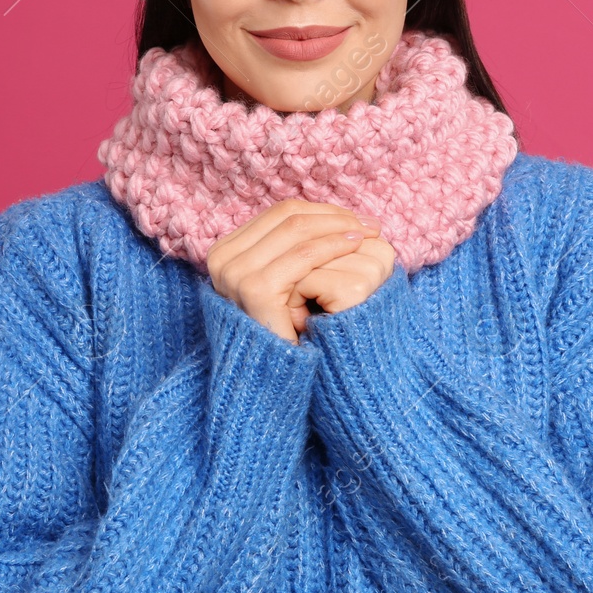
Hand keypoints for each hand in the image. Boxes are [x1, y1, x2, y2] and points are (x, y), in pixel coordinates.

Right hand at [206, 200, 382, 342]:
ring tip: (369, 233)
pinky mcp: (254, 290)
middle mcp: (221, 259)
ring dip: (338, 226)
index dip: (323, 212)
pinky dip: (333, 246)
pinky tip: (357, 246)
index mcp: (225, 251)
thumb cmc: (288, 332)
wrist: (276, 380)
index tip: (357, 219)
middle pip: (287, 217)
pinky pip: (303, 256)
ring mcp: (234, 273)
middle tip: (371, 223)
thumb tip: (333, 216)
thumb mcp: (285, 283)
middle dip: (334, 216)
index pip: (280, 214)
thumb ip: (294, 249)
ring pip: (296, 230)